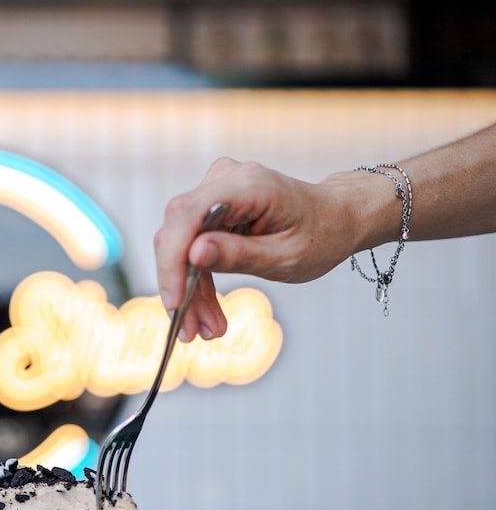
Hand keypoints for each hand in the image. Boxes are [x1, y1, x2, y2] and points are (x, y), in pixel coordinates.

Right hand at [153, 158, 365, 340]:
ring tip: (206, 329)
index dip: (172, 259)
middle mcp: (224, 179)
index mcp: (248, 185)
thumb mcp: (286, 257)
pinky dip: (196, 281)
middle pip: (177, 233)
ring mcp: (214, 191)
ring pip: (180, 245)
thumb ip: (239, 255)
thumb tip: (193, 255)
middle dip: (180, 285)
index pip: (187, 214)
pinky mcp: (210, 209)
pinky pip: (190, 247)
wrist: (336, 219)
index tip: (175, 301)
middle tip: (191, 329)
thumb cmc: (320, 234)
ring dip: (188, 291)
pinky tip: (207, 311)